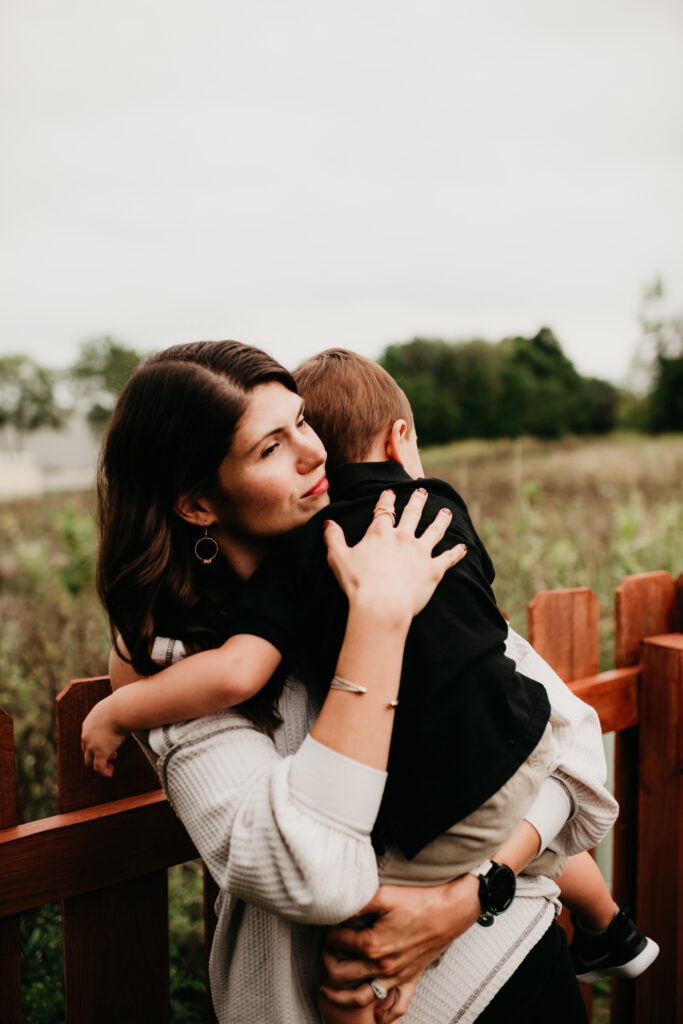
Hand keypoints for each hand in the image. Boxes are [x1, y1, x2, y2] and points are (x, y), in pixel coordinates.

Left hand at [81, 693, 127, 775]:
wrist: (120, 709)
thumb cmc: (122, 704)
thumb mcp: (114, 705)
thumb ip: (116, 709)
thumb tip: (128, 704)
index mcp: (88, 723)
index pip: (87, 737)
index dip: (96, 743)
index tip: (110, 743)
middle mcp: (86, 735)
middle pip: (86, 750)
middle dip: (97, 754)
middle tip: (112, 754)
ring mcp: (92, 745)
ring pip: (90, 761)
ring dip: (99, 764)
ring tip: (110, 766)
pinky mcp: (100, 753)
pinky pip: (99, 767)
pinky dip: (104, 771)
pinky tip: (111, 772)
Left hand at [319, 875, 480, 1005]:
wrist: (449, 911)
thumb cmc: (419, 902)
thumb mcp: (384, 895)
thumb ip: (358, 902)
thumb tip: (339, 907)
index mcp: (373, 944)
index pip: (338, 942)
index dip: (329, 932)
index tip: (328, 925)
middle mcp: (382, 965)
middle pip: (343, 974)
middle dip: (327, 962)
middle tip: (324, 952)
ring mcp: (396, 975)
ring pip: (362, 998)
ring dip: (342, 997)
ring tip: (328, 990)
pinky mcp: (410, 979)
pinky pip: (397, 1006)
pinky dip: (384, 1015)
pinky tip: (374, 1015)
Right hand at [324, 488, 465, 626]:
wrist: (381, 605)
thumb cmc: (357, 583)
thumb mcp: (338, 558)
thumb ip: (334, 538)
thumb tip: (329, 523)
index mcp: (380, 533)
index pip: (384, 510)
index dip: (387, 500)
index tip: (390, 492)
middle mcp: (403, 537)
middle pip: (412, 514)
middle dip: (417, 501)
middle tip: (422, 491)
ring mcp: (420, 552)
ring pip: (434, 531)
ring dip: (441, 520)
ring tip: (447, 512)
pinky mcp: (433, 569)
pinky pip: (448, 558)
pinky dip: (456, 553)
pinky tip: (463, 548)